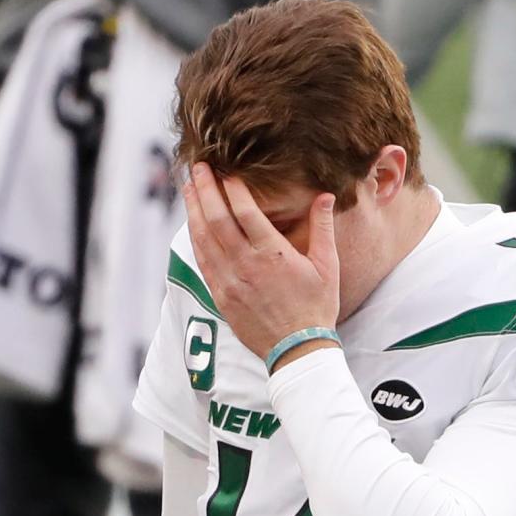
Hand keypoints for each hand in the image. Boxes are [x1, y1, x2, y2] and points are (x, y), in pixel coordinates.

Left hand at [184, 163, 339, 363]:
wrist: (296, 349)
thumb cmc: (316, 307)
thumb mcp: (328, 266)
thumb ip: (323, 228)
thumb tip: (325, 195)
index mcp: (273, 255)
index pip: (246, 211)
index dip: (234, 188)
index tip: (226, 169)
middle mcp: (246, 265)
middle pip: (218, 219)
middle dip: (206, 190)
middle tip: (198, 167)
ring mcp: (230, 281)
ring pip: (204, 238)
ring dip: (194, 210)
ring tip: (188, 187)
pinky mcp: (220, 295)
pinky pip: (202, 261)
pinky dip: (195, 238)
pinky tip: (192, 223)